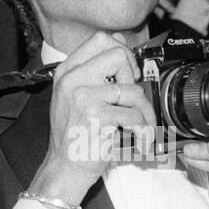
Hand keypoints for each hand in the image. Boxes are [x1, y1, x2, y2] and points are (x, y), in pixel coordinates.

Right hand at [29, 32, 158, 208]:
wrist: (64, 168)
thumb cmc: (74, 136)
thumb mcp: (74, 98)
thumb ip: (94, 73)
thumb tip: (122, 46)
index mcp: (67, 72)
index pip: (100, 39)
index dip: (122, 53)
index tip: (127, 74)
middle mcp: (72, 80)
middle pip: (117, 53)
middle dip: (134, 75)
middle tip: (133, 97)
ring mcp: (84, 97)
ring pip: (132, 88)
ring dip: (145, 111)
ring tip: (141, 126)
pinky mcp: (97, 116)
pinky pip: (135, 115)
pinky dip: (144, 130)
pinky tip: (140, 139)